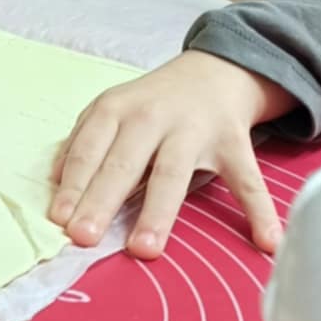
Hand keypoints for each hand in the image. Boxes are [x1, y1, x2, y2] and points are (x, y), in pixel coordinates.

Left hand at [48, 51, 289, 259]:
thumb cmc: (150, 104)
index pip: (89, 150)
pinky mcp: (233, 144)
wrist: (214, 71)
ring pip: (174, 175)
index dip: (73, 184)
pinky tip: (266, 242)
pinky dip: (259, 211)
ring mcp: (195, 131)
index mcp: (117, 110)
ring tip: (144, 249)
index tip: (59, 219)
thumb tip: (54, 183)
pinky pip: (246, 182)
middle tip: (84, 237)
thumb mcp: (110, 110)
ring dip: (158, 212)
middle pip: (124, 163)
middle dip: (102, 200)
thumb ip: (82, 144)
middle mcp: (153, 118)